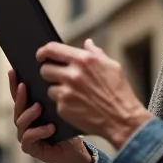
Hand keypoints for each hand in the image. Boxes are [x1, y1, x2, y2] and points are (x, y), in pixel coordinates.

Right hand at [9, 69, 90, 162]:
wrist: (75, 151)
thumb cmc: (67, 128)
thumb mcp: (60, 109)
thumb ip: (52, 97)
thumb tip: (51, 75)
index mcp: (28, 111)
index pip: (18, 95)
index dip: (14, 84)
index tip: (13, 71)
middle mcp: (23, 122)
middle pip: (17, 107)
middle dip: (19, 96)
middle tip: (24, 86)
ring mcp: (24, 135)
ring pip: (21, 122)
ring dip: (29, 114)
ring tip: (38, 107)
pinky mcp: (29, 148)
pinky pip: (29, 138)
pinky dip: (39, 131)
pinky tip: (51, 127)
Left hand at [38, 39, 153, 147]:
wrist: (122, 119)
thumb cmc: (120, 92)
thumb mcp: (112, 66)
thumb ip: (96, 53)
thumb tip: (87, 43)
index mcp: (84, 60)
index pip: (52, 49)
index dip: (43, 52)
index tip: (41, 56)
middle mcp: (73, 74)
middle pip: (45, 69)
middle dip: (50, 73)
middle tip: (58, 78)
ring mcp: (67, 91)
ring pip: (49, 87)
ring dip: (57, 90)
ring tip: (73, 95)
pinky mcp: (63, 107)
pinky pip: (55, 102)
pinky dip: (63, 104)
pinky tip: (77, 106)